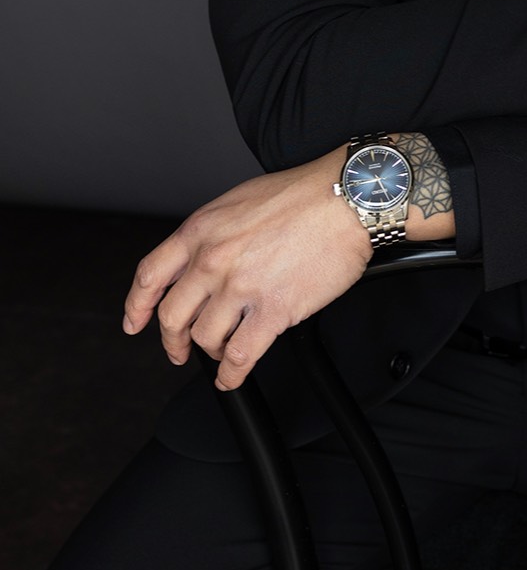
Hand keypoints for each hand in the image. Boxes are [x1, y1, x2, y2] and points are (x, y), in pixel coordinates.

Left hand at [122, 148, 372, 389]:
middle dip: (173, 341)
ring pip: (204, 339)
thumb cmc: (304, 194)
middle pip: (172, 316)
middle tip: (178, 350)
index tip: (136, 322)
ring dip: (210, 353)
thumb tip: (203, 259)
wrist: (346, 199)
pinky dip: (231, 374)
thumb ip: (214, 233)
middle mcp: (213, 260)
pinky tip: (233, 376)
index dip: (138, 306)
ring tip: (221, 353)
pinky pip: (239, 356)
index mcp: (201, 230)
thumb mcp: (240, 201)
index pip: (150, 276)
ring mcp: (240, 287)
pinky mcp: (272, 310)